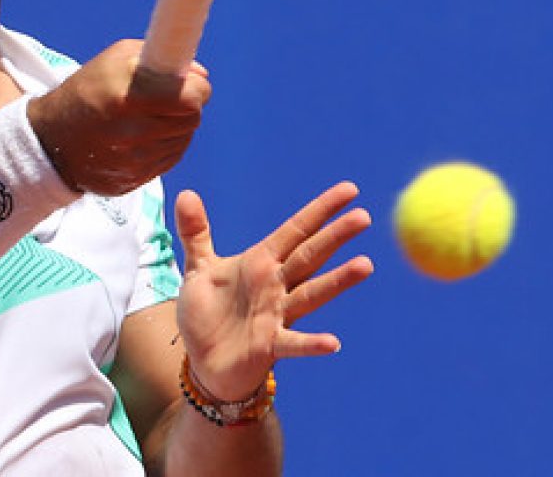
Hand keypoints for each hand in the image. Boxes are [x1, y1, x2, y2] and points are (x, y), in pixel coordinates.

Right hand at [27, 39, 210, 196]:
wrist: (50, 139)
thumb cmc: (87, 89)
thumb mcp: (116, 58)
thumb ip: (161, 58)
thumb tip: (201, 74)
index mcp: (128, 97)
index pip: (192, 98)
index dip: (196, 87)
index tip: (188, 83)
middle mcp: (132, 133)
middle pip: (192, 119)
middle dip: (188, 105)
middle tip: (171, 97)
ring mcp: (134, 161)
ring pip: (183, 139)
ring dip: (177, 125)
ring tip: (153, 115)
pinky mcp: (134, 180)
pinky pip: (169, 158)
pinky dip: (165, 144)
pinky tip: (146, 134)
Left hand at [174, 181, 373, 402]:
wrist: (204, 363)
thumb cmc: (207, 313)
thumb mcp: (198, 268)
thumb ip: (196, 232)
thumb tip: (186, 193)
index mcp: (261, 261)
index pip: (297, 229)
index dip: (321, 209)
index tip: (350, 190)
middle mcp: (276, 285)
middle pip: (311, 255)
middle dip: (336, 236)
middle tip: (364, 217)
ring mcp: (277, 315)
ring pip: (312, 293)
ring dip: (338, 281)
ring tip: (366, 265)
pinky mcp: (270, 346)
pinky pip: (294, 343)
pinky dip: (312, 343)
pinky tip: (332, 343)